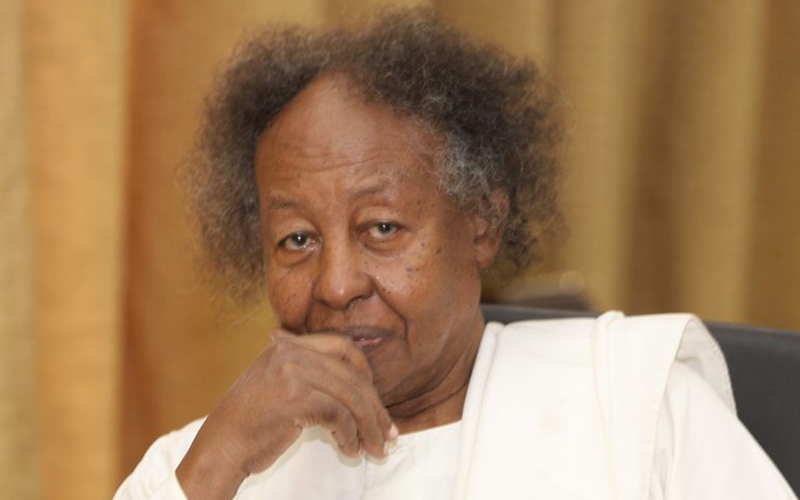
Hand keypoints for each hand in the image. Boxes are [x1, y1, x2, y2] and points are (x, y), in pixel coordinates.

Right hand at [175, 328, 396, 499]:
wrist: (220, 448)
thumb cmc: (251, 425)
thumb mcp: (277, 385)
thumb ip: (310, 375)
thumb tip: (361, 385)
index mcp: (287, 346)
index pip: (342, 347)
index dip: (365, 372)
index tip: (374, 401)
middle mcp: (290, 352)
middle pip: (352, 374)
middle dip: (375, 408)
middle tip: (388, 434)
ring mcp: (292, 372)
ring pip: (351, 397)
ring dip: (369, 427)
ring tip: (375, 449)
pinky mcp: (295, 397)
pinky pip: (339, 415)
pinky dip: (350, 436)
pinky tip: (349, 450)